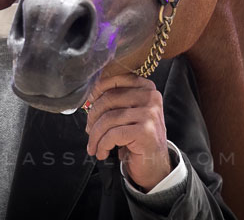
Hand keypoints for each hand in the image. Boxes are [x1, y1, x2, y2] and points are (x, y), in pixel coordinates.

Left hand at [84, 73, 171, 190]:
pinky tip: (102, 153)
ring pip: (108, 118)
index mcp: (146, 88)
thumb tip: (90, 97)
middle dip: (92, 117)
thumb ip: (116, 100)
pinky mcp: (145, 131)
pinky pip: (113, 135)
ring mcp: (149, 114)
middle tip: (89, 131)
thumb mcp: (129, 113)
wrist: (154, 165)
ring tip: (94, 146)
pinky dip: (102, 145)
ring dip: (95, 135)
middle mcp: (150, 97)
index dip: (97, 89)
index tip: (89, 102)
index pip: (116, 79)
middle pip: (109, 99)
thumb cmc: (137, 138)